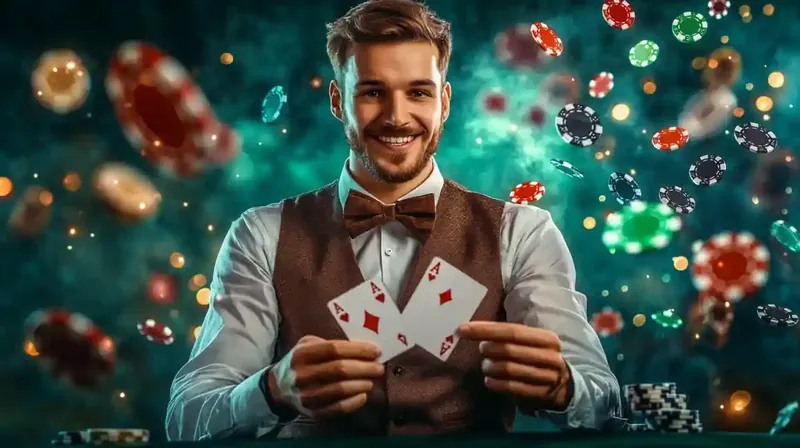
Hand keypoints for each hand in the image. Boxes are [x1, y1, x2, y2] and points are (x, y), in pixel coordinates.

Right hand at [268, 335, 384, 417]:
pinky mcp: (312, 412)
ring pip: (340, 389)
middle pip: (340, 370)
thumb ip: (330, 343)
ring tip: (371, 380)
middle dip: (364, 367)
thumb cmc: (300, 361)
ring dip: (362, 384)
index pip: (334, 349)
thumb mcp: (307, 344)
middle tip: (379, 367)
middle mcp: (302, 375)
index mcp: (302, 354)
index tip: (376, 351)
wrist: (278, 387)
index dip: (358, 349)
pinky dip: (354, 402)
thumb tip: (361, 348)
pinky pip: (338, 408)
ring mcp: (306, 396)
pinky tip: (363, 395)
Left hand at [458, 321, 571, 410]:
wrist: (562, 385)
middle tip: (481, 349)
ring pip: (508, 369)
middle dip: (488, 349)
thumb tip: (471, 328)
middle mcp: (549, 356)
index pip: (512, 331)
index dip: (486, 330)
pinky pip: (511, 388)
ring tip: (486, 366)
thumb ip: (507, 334)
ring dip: (490, 367)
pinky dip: (495, 383)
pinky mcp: (540, 394)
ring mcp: (546, 377)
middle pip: (509, 350)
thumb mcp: (530, 342)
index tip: (463, 329)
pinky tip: (489, 380)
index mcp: (547, 338)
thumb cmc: (537, 356)